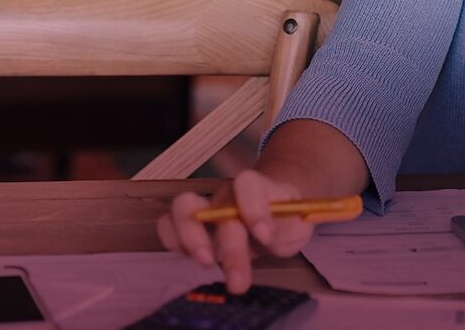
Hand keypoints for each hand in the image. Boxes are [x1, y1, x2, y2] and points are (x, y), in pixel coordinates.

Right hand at [156, 169, 317, 293]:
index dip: (253, 207)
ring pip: (183, 206)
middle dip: (228, 244)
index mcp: (258, 188)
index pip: (248, 183)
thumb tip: (265, 238)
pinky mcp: (189, 225)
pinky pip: (167, 224)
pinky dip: (172, 241)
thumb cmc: (285, 220)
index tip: (265, 237)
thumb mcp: (297, 226)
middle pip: (217, 205)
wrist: (273, 213)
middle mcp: (228, 195)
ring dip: (190, 237)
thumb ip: (285, 229)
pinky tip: (189, 258)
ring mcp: (206, 207)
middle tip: (238, 280)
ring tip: (207, 262)